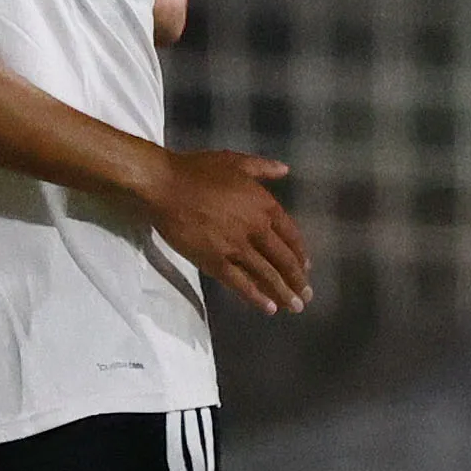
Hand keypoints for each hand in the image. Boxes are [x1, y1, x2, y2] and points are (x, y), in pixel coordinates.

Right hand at [143, 148, 311, 313]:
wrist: (164, 185)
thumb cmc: (197, 170)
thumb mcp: (235, 161)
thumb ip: (262, 168)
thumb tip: (285, 169)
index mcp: (264, 205)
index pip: (291, 235)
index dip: (300, 254)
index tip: (306, 268)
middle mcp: (256, 228)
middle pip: (283, 259)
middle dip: (297, 280)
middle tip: (306, 296)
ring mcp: (236, 247)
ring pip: (267, 274)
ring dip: (284, 293)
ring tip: (295, 308)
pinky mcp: (215, 261)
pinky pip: (240, 283)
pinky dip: (256, 297)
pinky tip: (268, 308)